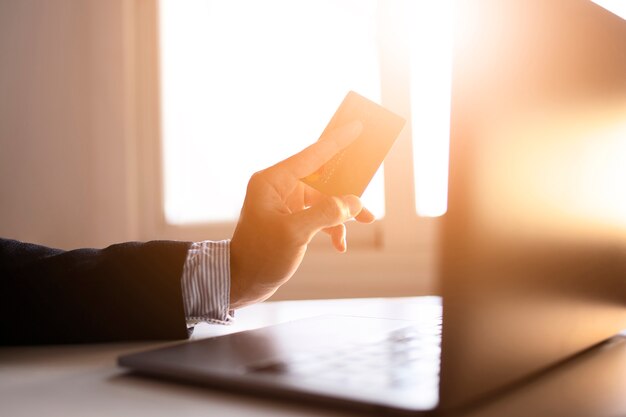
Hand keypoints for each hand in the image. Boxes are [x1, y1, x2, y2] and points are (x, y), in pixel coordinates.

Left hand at [229, 121, 374, 308]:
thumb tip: (354, 202)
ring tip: (366, 221)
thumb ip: (326, 213)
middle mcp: (278, 187)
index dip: (337, 141)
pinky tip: (340, 244)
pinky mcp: (291, 218)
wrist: (243, 282)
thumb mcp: (294, 233)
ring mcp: (285, 203)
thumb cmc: (260, 256)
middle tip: (368, 180)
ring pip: (324, 199)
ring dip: (342, 213)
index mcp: (272, 181)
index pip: (311, 155)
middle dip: (346, 189)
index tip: (357, 125)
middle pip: (322, 178)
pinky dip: (332, 227)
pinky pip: (319, 215)